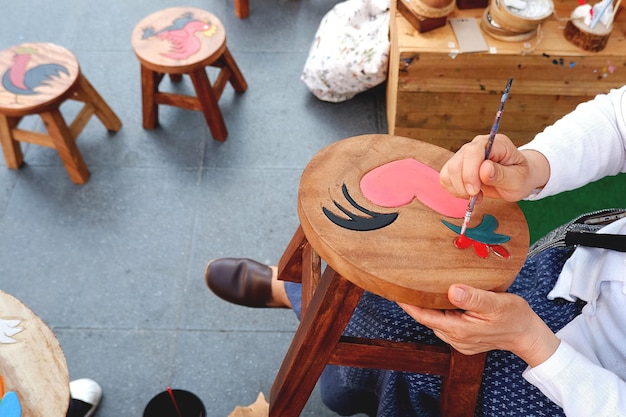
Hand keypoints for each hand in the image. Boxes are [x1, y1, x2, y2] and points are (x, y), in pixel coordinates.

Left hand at [399, 284, 559, 366]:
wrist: (528, 335)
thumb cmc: (515, 317)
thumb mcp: (497, 303)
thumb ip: (474, 298)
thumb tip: (452, 290)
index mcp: (460, 330)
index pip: (425, 317)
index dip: (408, 304)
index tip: (395, 291)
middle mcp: (456, 339)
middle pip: (428, 319)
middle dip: (417, 303)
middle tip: (405, 283)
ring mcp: (459, 341)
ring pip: (436, 321)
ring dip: (429, 307)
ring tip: (419, 288)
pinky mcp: (463, 340)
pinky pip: (445, 324)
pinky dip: (440, 312)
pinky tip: (441, 299)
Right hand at [439, 134, 549, 201]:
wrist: (516, 179)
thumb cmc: (519, 177)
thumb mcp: (518, 179)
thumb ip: (501, 174)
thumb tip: (484, 169)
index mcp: (494, 143)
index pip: (473, 151)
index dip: (470, 172)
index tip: (474, 191)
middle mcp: (476, 145)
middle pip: (456, 163)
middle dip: (463, 185)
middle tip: (477, 197)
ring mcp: (464, 154)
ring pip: (448, 171)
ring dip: (459, 189)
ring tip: (476, 196)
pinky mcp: (457, 165)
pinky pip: (445, 178)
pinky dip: (454, 190)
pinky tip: (468, 194)